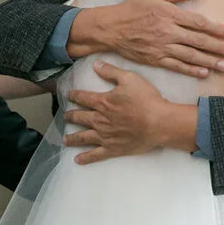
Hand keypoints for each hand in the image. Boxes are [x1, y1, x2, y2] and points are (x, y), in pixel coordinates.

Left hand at [63, 60, 194, 164]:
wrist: (158, 122)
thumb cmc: (146, 99)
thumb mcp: (129, 79)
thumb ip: (111, 72)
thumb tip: (95, 64)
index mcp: (102, 102)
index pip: (83, 97)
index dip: (74, 96)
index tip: (68, 95)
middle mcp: (99, 120)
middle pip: (80, 117)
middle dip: (71, 116)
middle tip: (65, 116)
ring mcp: (105, 136)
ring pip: (83, 137)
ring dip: (73, 138)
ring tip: (65, 139)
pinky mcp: (113, 149)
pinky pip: (95, 155)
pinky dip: (85, 158)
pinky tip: (77, 160)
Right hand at [69, 0, 223, 77]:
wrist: (111, 28)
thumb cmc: (133, 8)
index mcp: (170, 14)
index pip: (199, 23)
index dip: (216, 29)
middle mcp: (168, 32)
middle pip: (198, 41)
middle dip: (218, 48)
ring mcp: (162, 47)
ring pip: (190, 56)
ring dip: (209, 61)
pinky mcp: (155, 59)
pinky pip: (176, 66)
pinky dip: (190, 70)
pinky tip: (204, 73)